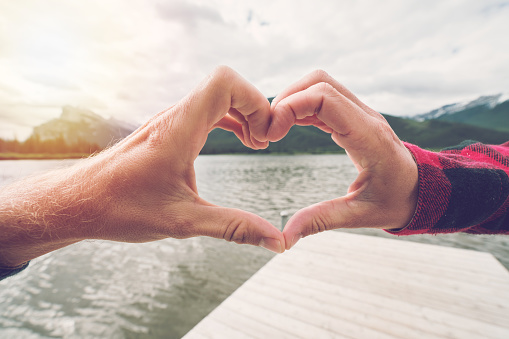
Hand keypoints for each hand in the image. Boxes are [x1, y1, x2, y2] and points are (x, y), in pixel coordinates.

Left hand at [0, 66, 283, 266]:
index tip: (265, 134)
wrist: (79, 202)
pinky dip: (229, 121)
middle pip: (226, 86)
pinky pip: (206, 111)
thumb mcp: (184, 222)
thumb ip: (233, 228)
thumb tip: (276, 241)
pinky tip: (238, 142)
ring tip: (257, 143)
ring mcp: (169, 122)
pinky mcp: (166, 131)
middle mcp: (174, 117)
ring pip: (216, 97)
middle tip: (266, 141)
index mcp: (179, 130)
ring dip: (243, 114)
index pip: (225, 83)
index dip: (255, 100)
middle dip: (255, 109)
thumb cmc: (121, 208)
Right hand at [268, 70, 418, 248]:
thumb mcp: (360, 215)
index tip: (272, 135)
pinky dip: (301, 106)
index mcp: (369, 137)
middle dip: (285, 100)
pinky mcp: (354, 116)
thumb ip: (320, 221)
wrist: (424, 189)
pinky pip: (323, 98)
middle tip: (267, 131)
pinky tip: (287, 127)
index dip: (290, 108)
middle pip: (318, 82)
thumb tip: (284, 238)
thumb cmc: (397, 202)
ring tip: (274, 129)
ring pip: (319, 84)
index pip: (324, 98)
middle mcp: (366, 116)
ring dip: (291, 100)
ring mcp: (361, 112)